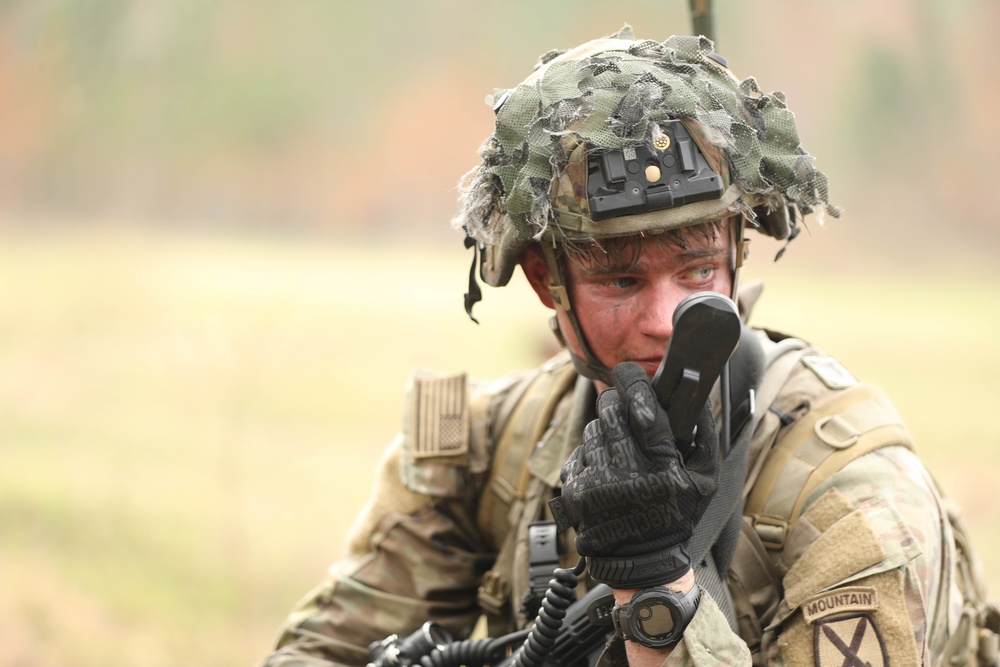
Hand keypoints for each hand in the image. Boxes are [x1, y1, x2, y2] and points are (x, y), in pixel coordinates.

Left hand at [550, 362, 719, 587]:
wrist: (641, 562)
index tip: (628, 371)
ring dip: (604, 431)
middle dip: (617, 403)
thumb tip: (697, 399)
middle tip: (625, 409)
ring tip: (619, 450)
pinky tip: (605, 470)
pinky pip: (578, 453)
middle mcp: (628, 474)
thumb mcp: (705, 481)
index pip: (644, 409)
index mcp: (662, 468)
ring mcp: (597, 484)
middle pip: (610, 411)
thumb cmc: (675, 515)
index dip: (634, 383)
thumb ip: (705, 438)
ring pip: (592, 429)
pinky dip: (590, 455)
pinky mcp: (575, 492)